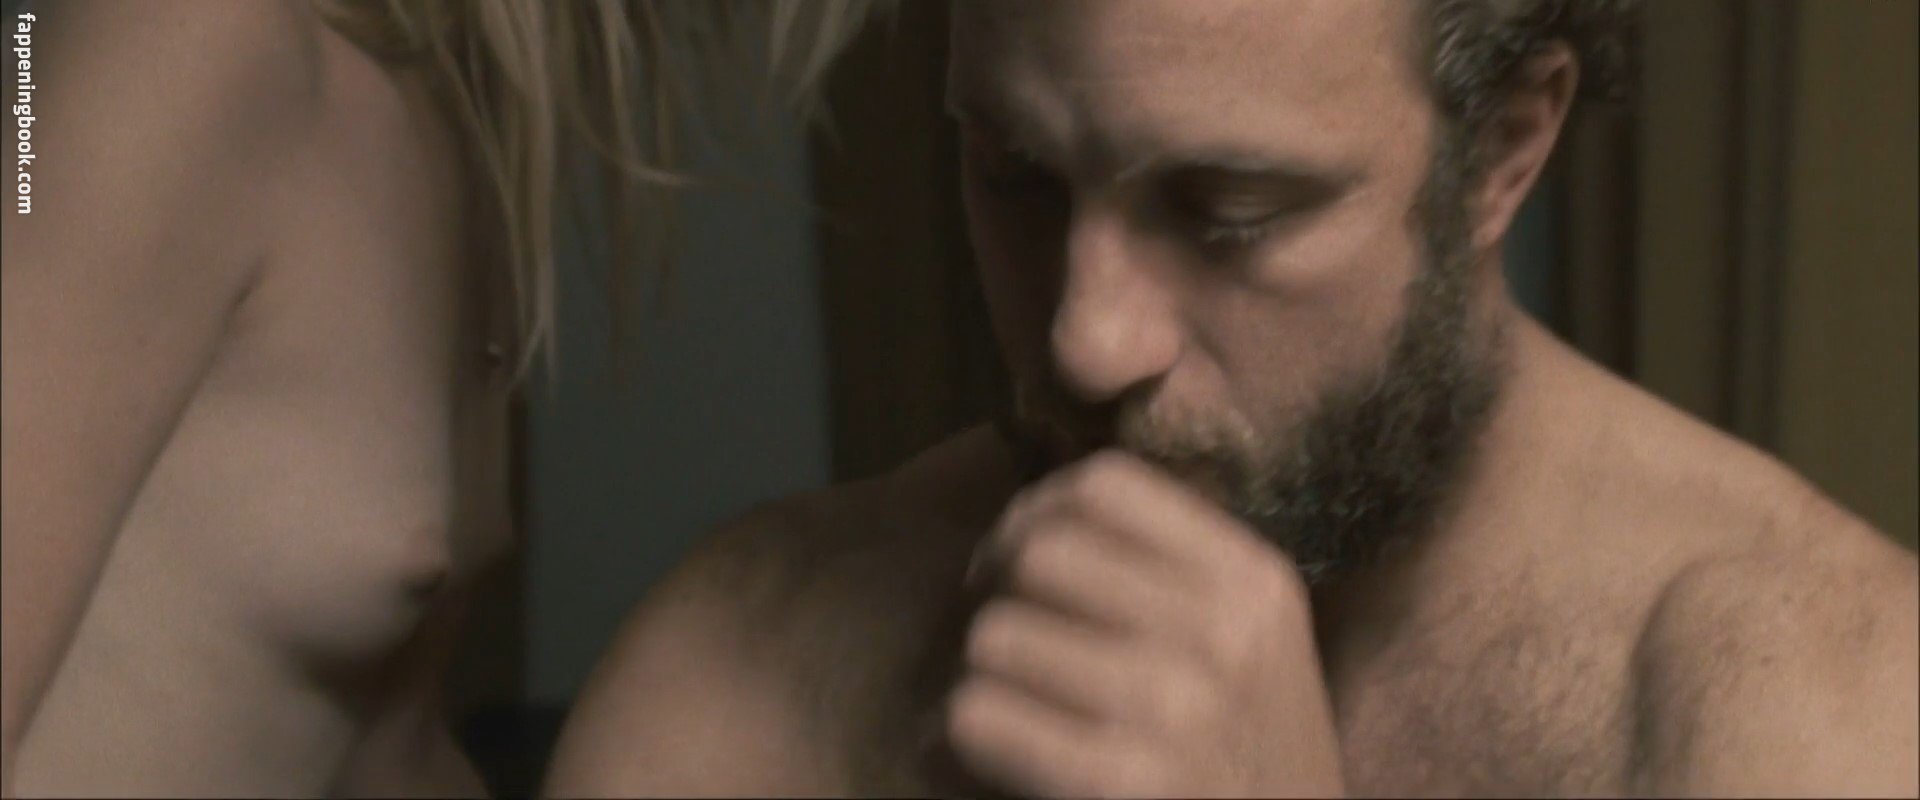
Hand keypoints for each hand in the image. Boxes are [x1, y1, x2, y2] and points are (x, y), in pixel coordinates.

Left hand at [948, 451, 1345, 797]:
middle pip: (1040, 553)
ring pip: (996, 635)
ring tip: (1006, 707)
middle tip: (1005, 641)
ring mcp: (1174, 708)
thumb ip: (1174, 574)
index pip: (1104, 486)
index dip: (1035, 514)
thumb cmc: (1249, 762)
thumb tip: (1037, 517)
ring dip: (980, 676)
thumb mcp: (1254, 648)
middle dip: (998, 593)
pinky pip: (977, 716)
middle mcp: (1222, 634)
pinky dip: (960, 737)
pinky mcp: (1119, 783)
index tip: (1021, 564)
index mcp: (1253, 583)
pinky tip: (985, 755)